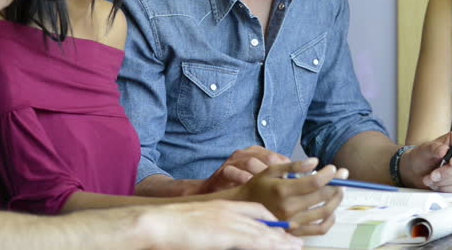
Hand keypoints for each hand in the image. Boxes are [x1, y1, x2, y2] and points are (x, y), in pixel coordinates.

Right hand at [145, 200, 302, 249]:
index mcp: (222, 206)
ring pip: (262, 233)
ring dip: (280, 242)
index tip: (279, 228)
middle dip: (280, 233)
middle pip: (262, 222)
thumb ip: (213, 229)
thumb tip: (219, 236)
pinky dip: (269, 245)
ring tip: (295, 247)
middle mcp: (228, 212)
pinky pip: (253, 241)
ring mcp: (228, 223)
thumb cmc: (169, 226)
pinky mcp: (225, 234)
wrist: (156, 222)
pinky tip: (280, 248)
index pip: (254, 210)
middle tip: (295, 242)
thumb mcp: (196, 223)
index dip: (269, 220)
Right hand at [191, 146, 290, 194]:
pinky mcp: (222, 171)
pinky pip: (232, 171)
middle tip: (284, 186)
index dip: (286, 168)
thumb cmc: (238, 185)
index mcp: (256, 153)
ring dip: (261, 174)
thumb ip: (274, 176)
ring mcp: (233, 162)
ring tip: (269, 188)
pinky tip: (249, 186)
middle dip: (277, 171)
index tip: (294, 180)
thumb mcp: (257, 177)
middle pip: (265, 157)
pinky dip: (242, 178)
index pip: (276, 156)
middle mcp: (245, 154)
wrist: (213, 190)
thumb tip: (296, 180)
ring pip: (250, 162)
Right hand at [233, 157, 348, 236]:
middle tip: (342, 177)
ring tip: (339, 191)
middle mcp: (289, 208)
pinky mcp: (295, 231)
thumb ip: (295, 165)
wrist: (244, 207)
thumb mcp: (272, 170)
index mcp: (283, 190)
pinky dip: (330, 220)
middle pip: (323, 196)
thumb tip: (315, 161)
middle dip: (337, 185)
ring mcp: (293, 222)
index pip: (315, 182)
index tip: (334, 169)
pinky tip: (331, 210)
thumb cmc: (258, 186)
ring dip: (336, 200)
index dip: (329, 174)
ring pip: (325, 212)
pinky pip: (319, 229)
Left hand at [401, 129, 451, 191]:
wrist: (417, 172)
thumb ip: (434, 148)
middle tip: (432, 175)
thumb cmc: (422, 157)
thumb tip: (444, 150)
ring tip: (430, 179)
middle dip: (447, 171)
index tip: (451, 161)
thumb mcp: (424, 150)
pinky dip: (447, 188)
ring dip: (444, 180)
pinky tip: (436, 184)